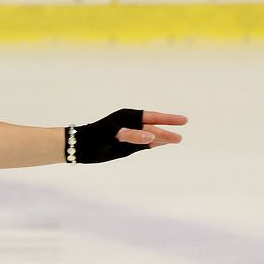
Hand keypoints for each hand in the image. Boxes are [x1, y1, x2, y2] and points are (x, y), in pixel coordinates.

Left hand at [68, 108, 187, 162]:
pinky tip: (162, 144)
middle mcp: (129, 123)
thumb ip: (134, 136)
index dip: (168, 119)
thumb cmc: (95, 139)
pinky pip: (143, 143)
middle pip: (152, 128)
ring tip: (177, 140)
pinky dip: (152, 143)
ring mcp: (128, 133)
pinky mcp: (126, 143)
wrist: (79, 146)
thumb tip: (152, 135)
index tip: (183, 121)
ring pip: (149, 135)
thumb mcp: (114, 137)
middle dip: (166, 132)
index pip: (152, 117)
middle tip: (180, 138)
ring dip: (161, 138)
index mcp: (127, 116)